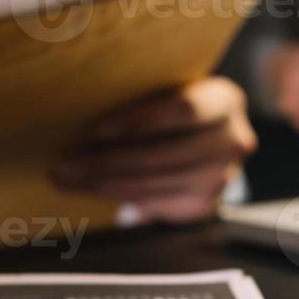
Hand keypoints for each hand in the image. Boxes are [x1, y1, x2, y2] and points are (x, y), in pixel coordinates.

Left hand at [50, 77, 256, 224]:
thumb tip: (79, 106)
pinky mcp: (203, 206)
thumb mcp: (169, 92)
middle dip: (107, 161)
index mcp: (225, 100)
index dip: (139, 120)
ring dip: (105, 184)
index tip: (96, 130)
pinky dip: (121, 199)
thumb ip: (143, 99)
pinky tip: (93, 190)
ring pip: (154, 184)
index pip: (183, 109)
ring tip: (69, 178)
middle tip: (65, 162)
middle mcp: (232, 140)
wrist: (211, 142)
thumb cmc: (174, 109)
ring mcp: (222, 178)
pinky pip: (155, 205)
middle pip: (163, 154)